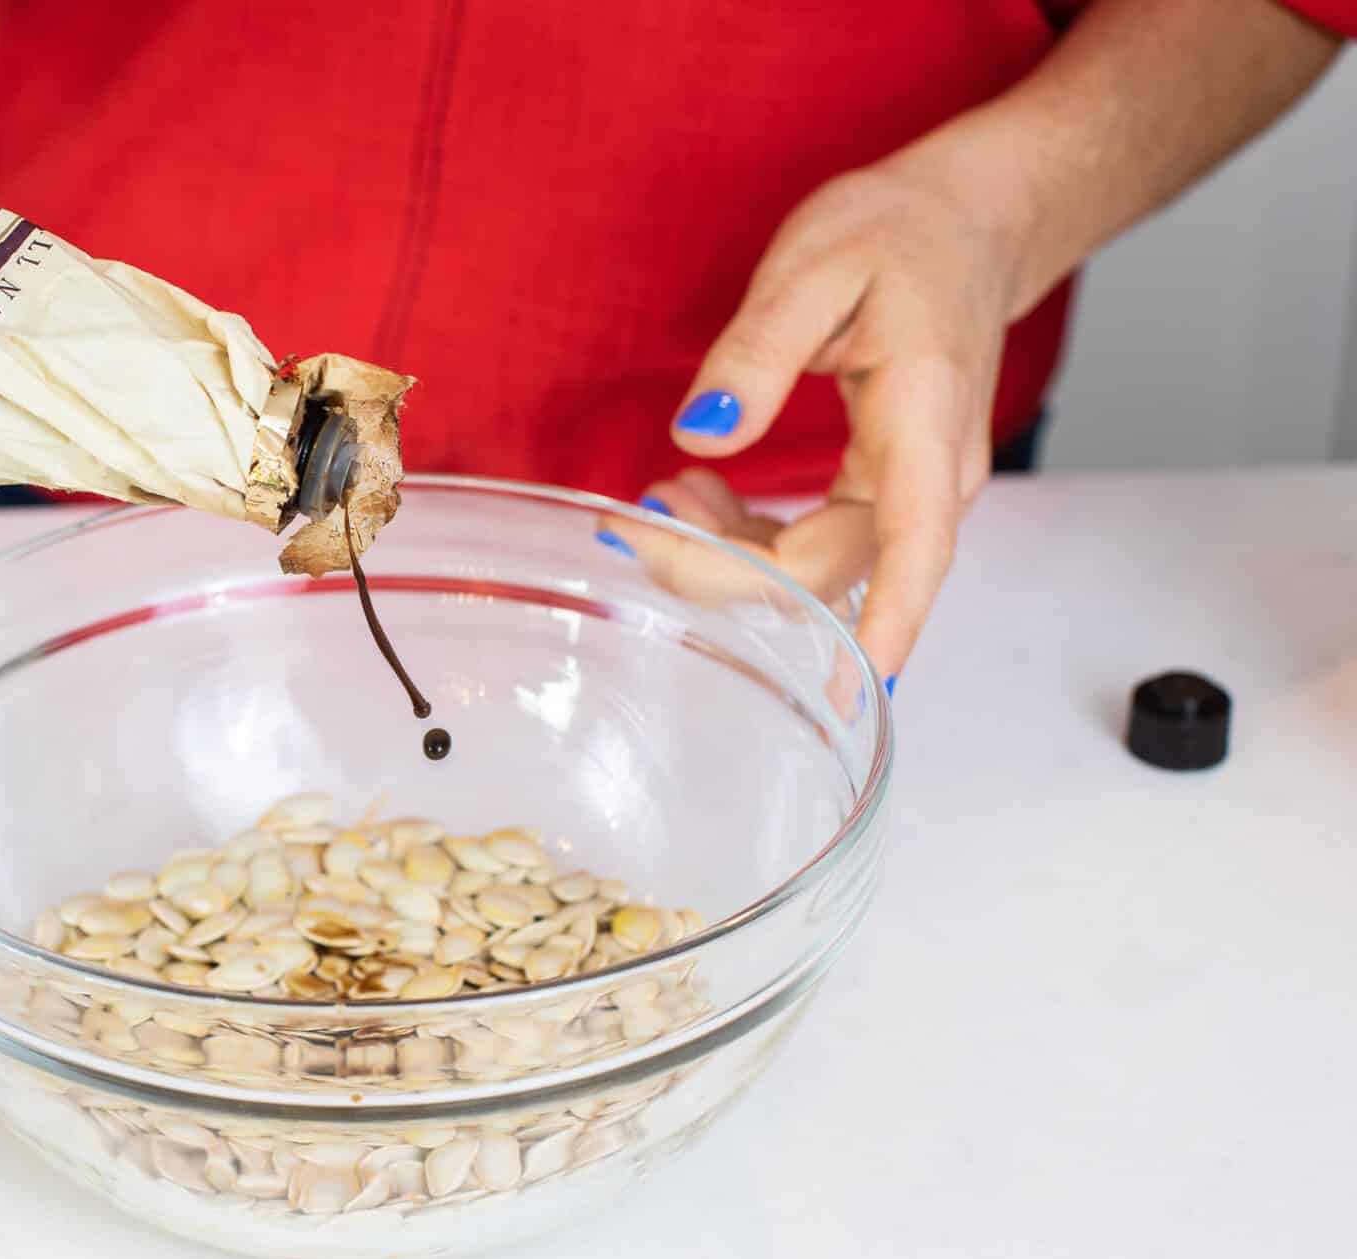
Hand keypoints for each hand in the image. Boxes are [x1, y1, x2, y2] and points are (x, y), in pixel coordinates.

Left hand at [629, 154, 1025, 682]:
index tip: (851, 689)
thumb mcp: (815, 265)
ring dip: (726, 556)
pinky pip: (810, 550)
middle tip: (636, 516)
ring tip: (661, 495)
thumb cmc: (902, 235)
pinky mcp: (881, 496)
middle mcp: (929, 479)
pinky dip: (744, 539)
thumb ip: (757, 352)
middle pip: (828, 575)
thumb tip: (703, 432)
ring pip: (813, 573)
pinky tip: (696, 494)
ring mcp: (909, 495)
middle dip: (721, 568)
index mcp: (925, 423)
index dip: (884, 624)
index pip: (913, 547)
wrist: (966, 225)